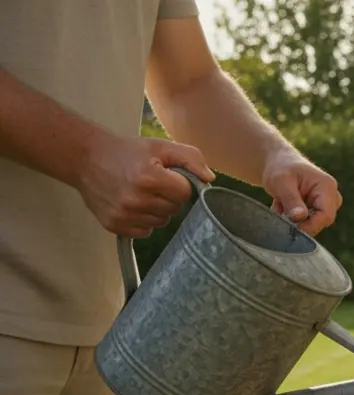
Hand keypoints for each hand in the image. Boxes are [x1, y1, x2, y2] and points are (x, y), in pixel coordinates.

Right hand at [75, 136, 214, 238]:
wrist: (86, 159)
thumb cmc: (128, 152)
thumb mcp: (161, 147)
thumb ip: (191, 158)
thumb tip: (210, 179)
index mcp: (149, 178)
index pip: (184, 193)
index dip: (179, 184)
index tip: (167, 176)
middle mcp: (136, 199)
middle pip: (174, 209)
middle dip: (169, 197)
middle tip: (153, 184)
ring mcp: (123, 214)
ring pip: (161, 222)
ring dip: (157, 210)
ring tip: (141, 193)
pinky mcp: (114, 225)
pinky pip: (144, 231)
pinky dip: (143, 221)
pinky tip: (133, 205)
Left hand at [262, 149, 341, 235]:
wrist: (278, 163)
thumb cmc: (281, 167)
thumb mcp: (281, 182)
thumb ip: (291, 200)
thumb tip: (300, 217)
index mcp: (327, 187)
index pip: (326, 215)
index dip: (310, 226)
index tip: (291, 229)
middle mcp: (331, 196)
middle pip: (322, 221)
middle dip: (300, 222)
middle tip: (281, 212)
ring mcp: (326, 203)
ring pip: (313, 223)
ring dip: (294, 219)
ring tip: (280, 205)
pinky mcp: (318, 209)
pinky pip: (308, 222)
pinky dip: (292, 218)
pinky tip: (282, 206)